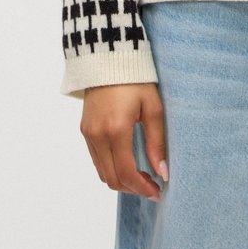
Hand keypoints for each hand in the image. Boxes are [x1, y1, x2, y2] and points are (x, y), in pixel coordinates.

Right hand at [80, 82, 168, 200]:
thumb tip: (163, 172)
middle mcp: (98, 135)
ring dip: (121, 179)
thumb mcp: (153, 106)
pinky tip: (126, 162)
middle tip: (152, 185)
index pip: (126, 173)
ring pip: (102, 172)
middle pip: (112, 178)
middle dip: (132, 187)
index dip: (142, 187)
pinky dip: (110, 167)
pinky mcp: (84, 130)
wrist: (110, 57)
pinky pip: (96, 159)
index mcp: (116, 129)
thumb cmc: (136, 79)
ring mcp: (88, 133)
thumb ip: (157, 141)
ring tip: (141, 175)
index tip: (157, 191)